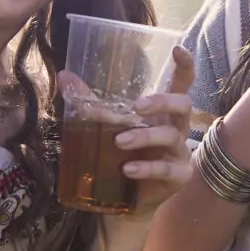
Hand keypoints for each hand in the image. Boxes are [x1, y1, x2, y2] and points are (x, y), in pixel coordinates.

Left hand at [101, 48, 198, 231]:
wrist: (129, 201)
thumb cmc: (122, 156)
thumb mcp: (107, 127)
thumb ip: (90, 103)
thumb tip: (65, 75)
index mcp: (163, 112)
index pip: (182, 83)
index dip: (184, 66)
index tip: (178, 49)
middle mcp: (177, 128)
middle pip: (184, 104)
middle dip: (162, 101)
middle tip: (137, 106)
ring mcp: (181, 152)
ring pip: (171, 136)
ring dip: (144, 136)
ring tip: (119, 142)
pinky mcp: (178, 176)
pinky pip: (167, 169)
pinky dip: (146, 168)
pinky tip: (127, 169)